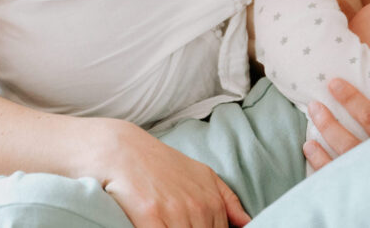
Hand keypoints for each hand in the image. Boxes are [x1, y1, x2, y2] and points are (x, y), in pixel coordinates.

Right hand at [89, 119, 250, 227]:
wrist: (122, 149)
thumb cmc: (162, 164)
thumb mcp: (202, 175)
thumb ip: (227, 200)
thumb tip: (247, 223)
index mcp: (213, 200)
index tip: (196, 227)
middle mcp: (199, 207)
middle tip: (181, 225)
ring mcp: (175, 211)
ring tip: (169, 225)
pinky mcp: (151, 215)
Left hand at [302, 73, 369, 170]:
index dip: (352, 99)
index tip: (334, 83)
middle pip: (351, 140)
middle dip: (330, 119)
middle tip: (314, 103)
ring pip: (343, 156)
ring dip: (326, 135)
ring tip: (313, 115)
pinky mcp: (362, 192)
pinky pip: (336, 177)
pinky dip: (320, 161)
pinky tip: (309, 146)